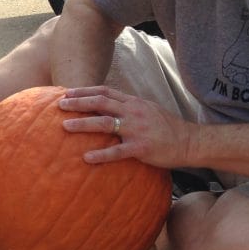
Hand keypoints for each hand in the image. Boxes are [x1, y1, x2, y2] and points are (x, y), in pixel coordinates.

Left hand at [57, 86, 191, 166]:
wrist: (189, 142)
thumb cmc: (165, 127)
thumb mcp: (147, 110)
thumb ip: (127, 107)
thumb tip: (105, 105)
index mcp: (133, 102)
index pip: (105, 92)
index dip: (85, 91)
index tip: (67, 93)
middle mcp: (133, 112)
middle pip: (101, 103)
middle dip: (78, 103)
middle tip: (60, 105)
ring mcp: (137, 129)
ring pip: (105, 123)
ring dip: (83, 124)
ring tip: (65, 126)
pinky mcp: (141, 147)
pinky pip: (117, 151)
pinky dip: (101, 154)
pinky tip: (87, 158)